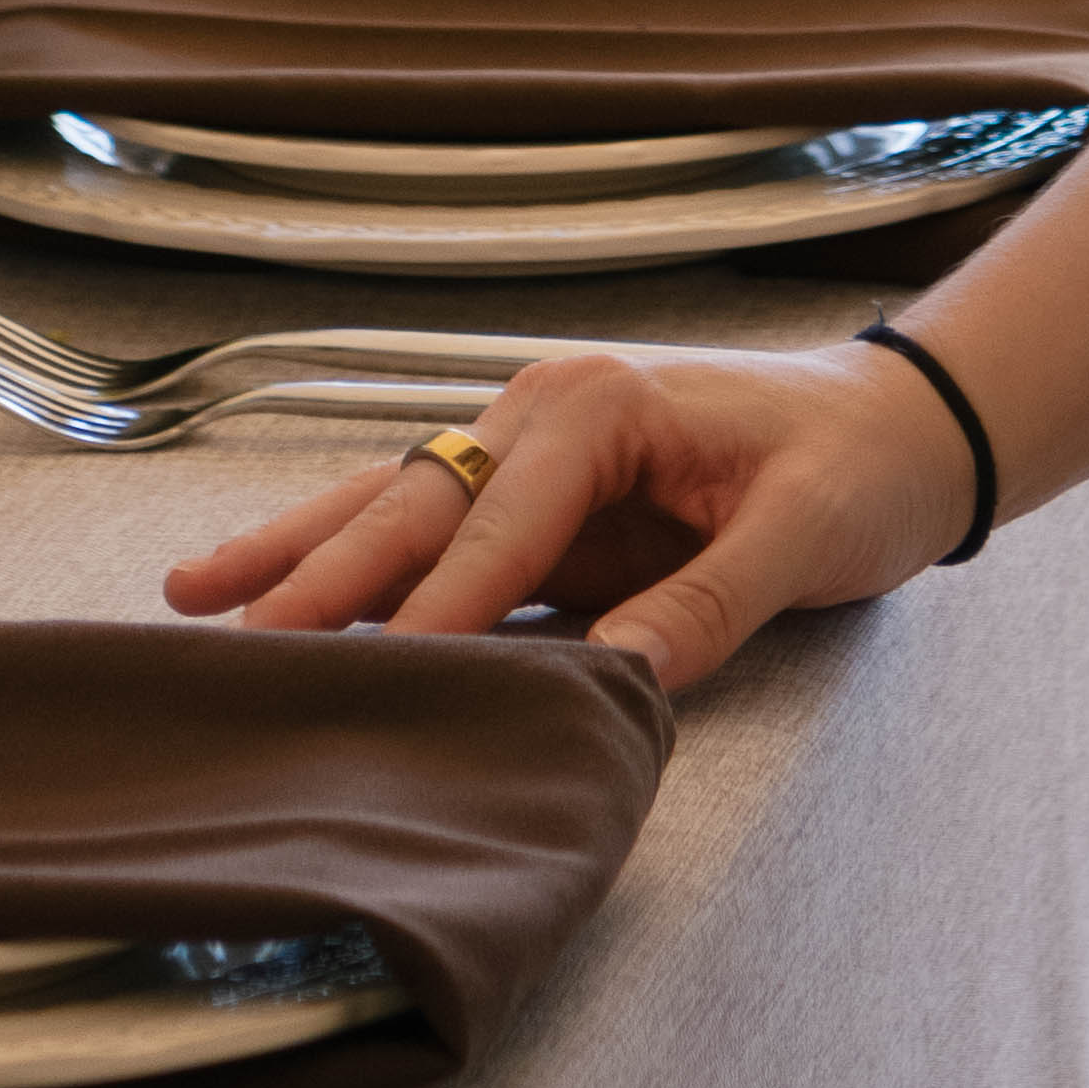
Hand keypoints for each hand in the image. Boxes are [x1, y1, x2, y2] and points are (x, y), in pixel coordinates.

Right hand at [161, 333, 984, 689]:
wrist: (898, 424)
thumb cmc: (858, 465)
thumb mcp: (808, 533)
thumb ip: (709, 602)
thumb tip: (615, 681)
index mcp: (603, 407)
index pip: (497, 523)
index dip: (436, 610)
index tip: (369, 679)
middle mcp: (542, 412)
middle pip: (414, 505)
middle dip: (322, 579)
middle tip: (232, 646)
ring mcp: (528, 448)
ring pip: (392, 508)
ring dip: (299, 557)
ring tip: (190, 603)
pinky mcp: (533, 500)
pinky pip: (424, 534)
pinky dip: (344, 563)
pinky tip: (264, 592)